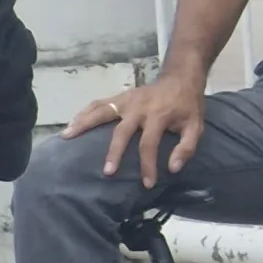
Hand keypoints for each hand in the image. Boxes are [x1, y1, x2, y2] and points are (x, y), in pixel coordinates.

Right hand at [63, 73, 207, 187]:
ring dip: (83, 124)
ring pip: (102, 111)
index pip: (149, 144)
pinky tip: (72, 123)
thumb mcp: (196, 126)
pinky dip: (84, 112)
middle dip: (114, 153)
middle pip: (122, 131)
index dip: (148, 165)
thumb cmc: (188, 106)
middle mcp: (139, 107)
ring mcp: (127, 100)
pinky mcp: (120, 96)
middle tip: (106, 172)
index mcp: (159, 116)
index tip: (147, 184)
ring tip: (66, 136)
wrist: (181, 78)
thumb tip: (173, 168)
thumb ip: (187, 147)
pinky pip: (99, 103)